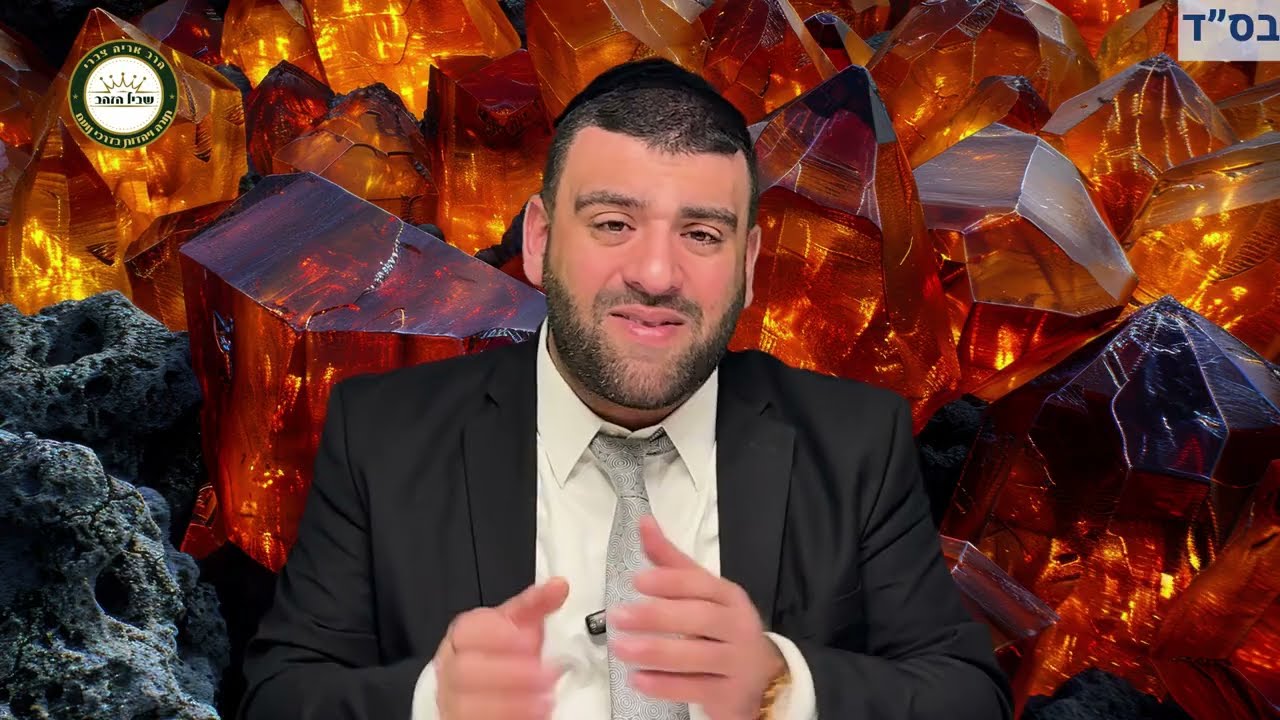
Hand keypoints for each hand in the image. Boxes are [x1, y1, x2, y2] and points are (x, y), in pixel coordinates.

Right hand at [433, 577, 569, 719]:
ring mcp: (453, 700)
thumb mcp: (518, 626)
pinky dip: (507, 719)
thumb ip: (535, 606)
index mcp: (463, 636)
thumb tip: (558, 586)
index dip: (498, 635)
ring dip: (511, 703)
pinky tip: (532, 715)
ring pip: (467, 704)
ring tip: (544, 699)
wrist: (488, 688)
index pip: (467, 630)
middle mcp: (452, 668)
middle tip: (545, 674)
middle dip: (509, 672)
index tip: (531, 639)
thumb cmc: (502, 652)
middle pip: (464, 670)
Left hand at [609, 515, 787, 719]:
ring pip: (697, 656)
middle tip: (618, 617)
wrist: (764, 678)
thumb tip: (644, 522)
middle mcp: (737, 626)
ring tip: (621, 648)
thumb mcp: (702, 592)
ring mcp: (736, 662)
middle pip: (700, 618)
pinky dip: (665, 686)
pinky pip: (695, 689)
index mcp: (729, 596)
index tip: (637, 581)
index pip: (702, 584)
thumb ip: (671, 561)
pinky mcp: (729, 694)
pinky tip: (639, 680)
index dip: (670, 582)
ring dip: (656, 652)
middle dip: (657, 617)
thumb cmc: (723, 627)